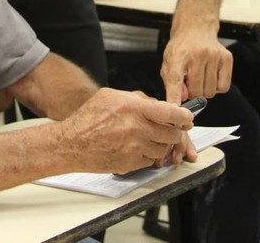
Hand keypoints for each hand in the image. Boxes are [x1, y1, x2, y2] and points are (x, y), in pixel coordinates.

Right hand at [58, 88, 195, 174]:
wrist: (71, 143)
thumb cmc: (88, 118)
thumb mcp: (110, 96)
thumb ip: (137, 98)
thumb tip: (157, 104)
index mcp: (133, 108)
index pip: (170, 113)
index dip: (183, 116)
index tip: (187, 119)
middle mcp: (136, 128)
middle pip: (171, 134)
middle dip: (173, 132)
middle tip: (169, 130)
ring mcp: (134, 148)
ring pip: (163, 149)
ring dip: (161, 145)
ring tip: (149, 139)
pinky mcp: (130, 163)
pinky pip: (150, 161)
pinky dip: (148, 156)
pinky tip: (137, 149)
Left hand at [161, 21, 232, 101]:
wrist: (196, 29)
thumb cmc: (182, 48)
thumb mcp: (169, 62)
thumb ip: (171, 82)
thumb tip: (183, 97)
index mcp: (178, 55)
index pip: (175, 79)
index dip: (175, 95)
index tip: (175, 108)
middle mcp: (197, 54)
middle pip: (196, 91)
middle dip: (192, 92)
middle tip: (190, 81)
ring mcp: (214, 55)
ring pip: (210, 92)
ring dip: (204, 89)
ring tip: (200, 76)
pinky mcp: (227, 58)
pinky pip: (223, 87)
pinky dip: (217, 87)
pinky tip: (210, 76)